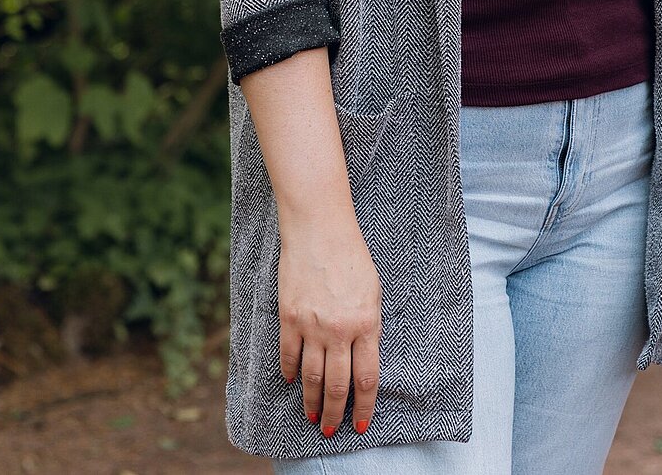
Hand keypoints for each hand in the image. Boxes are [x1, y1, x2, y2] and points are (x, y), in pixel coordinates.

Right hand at [277, 213, 382, 438]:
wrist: (320, 231)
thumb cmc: (352, 258)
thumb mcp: (373, 293)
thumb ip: (368, 326)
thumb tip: (362, 357)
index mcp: (366, 324)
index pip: (366, 378)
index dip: (364, 406)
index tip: (360, 425)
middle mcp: (339, 331)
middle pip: (338, 385)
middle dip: (336, 413)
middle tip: (332, 430)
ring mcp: (312, 326)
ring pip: (312, 376)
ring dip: (312, 401)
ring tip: (314, 416)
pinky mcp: (289, 318)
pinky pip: (288, 354)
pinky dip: (289, 371)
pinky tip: (291, 381)